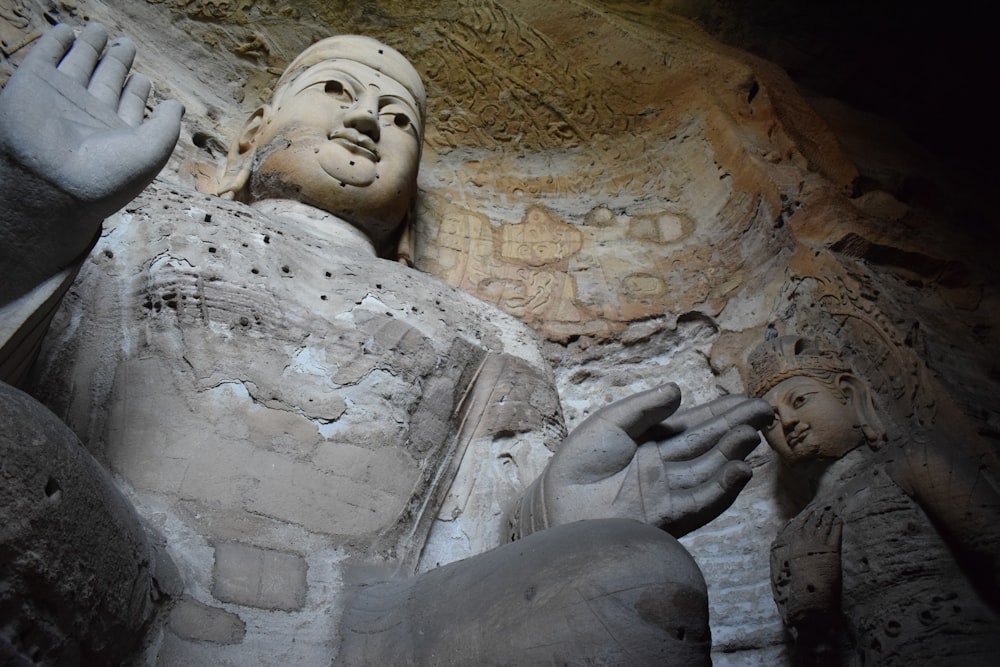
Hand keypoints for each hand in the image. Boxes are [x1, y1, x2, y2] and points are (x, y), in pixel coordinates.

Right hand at [0, 23, 181, 303]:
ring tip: (100, 30)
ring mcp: (61, 98)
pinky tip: (67, 31)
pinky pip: (46, 56)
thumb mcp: (152, 150)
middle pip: (106, 80)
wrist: (50, 180)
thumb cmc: (106, 173)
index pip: (129, 105)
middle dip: (116, 62)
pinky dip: (56, 42)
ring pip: (79, 63)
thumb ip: (167, 126)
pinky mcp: (34, 83)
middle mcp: (89, 115)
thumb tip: (176, 105)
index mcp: (117, 133)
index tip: (143, 80)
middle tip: (126, 44)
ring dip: (90, 46)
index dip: (137, 91)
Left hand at [512, 384, 773, 536]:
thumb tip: (680, 391)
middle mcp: (667, 465)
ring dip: (732, 454)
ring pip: (709, 471)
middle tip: (766, 412)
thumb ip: (645, 408)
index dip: (724, 412)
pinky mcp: (666, 515)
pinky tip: (739, 469)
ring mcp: (668, 490)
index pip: (697, 424)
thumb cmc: (580, 460)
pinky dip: (722, 487)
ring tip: (750, 434)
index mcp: (654, 440)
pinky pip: (700, 501)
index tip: (750, 400)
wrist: (559, 499)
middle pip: (710, 445)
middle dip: (738, 428)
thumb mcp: (611, 422)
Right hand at [771, 505, 842, 629]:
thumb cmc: (802, 586)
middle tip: (822, 508)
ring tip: (831, 511)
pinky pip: (836, 532)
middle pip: (813, 524)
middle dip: (818, 515)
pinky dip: (838, 524)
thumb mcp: (792, 572)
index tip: (809, 512)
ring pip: (824, 525)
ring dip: (828, 517)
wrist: (813, 594)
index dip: (805, 518)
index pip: (799, 527)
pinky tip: (840, 519)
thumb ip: (793, 562)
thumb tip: (791, 560)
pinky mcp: (833, 549)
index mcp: (795, 546)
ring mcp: (820, 544)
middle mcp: (807, 542)